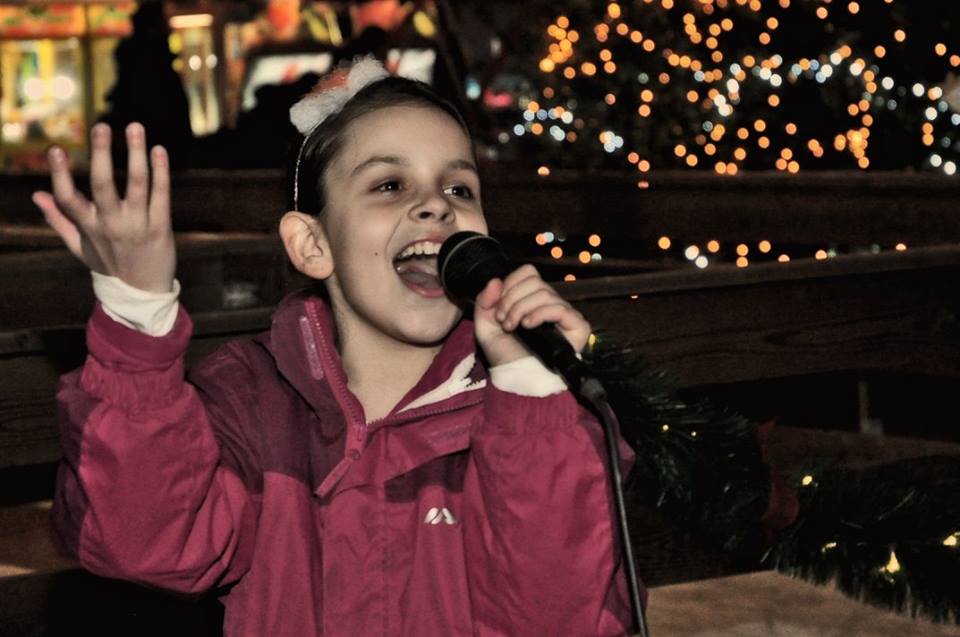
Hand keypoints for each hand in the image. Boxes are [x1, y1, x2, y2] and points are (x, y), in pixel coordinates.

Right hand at [32, 122, 175, 292]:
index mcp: (88, 227)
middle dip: (101, 154)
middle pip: (103, 185)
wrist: (143, 292)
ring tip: (135, 126)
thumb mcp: (79, 247)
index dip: (60, 174)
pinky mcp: (161, 228)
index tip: (55, 149)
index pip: (68, 199)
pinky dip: (161, 172)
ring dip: (136, 154)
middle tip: (102, 126)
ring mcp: (138, 225)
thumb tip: (36, 194)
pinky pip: (162, 195)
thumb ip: (58, 220)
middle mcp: (111, 224)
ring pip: (137, 185)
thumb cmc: (109, 266)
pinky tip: (159, 150)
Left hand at [473, 264, 590, 366]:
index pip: (528, 273)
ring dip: (521, 309)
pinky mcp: (576, 325)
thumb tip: (496, 280)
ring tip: (512, 327)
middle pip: (535, 280)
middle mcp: (550, 303)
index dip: (510, 285)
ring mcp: (565, 314)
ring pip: (544, 293)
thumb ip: (484, 301)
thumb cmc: (506, 356)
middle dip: (512, 299)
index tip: (497, 309)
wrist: (519, 381)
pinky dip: (539, 314)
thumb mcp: (485, 327)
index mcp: (532, 299)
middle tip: (504, 321)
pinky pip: (559, 307)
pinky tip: (529, 326)